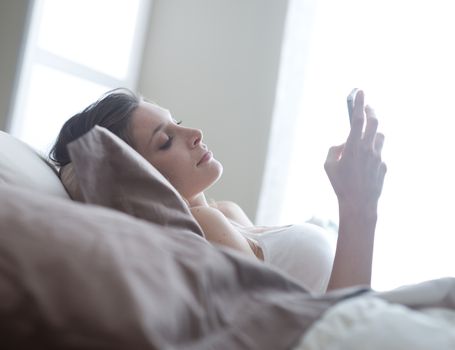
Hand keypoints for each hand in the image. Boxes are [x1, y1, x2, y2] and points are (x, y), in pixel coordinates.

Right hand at [324, 90, 386, 209]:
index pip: (357, 119)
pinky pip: (378, 154)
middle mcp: (368, 149)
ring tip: (365, 138)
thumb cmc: (340, 184)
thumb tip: (343, 144)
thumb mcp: (328, 166)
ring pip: (380, 136)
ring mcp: (378, 157)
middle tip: (367, 107)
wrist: (359, 204)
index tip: (360, 91)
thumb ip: (334, 150)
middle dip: (371, 111)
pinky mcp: (383, 166)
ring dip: (373, 133)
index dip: (358, 104)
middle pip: (374, 122)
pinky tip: (365, 166)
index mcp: (353, 147)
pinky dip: (372, 154)